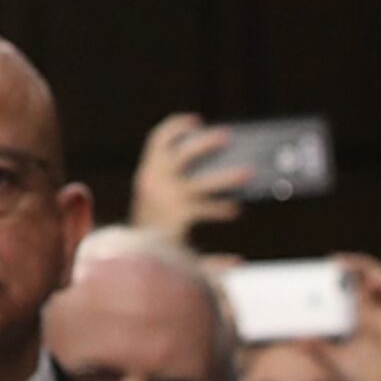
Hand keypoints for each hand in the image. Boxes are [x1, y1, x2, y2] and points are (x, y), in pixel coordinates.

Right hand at [133, 112, 247, 237]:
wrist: (132, 260)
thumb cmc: (146, 236)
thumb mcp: (156, 207)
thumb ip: (178, 191)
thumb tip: (209, 182)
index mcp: (146, 176)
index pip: (158, 140)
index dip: (177, 127)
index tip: (196, 120)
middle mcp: (152, 182)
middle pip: (183, 153)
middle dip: (206, 143)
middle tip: (228, 136)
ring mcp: (166, 198)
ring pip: (203, 183)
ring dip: (226, 177)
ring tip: (247, 173)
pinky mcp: (179, 215)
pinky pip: (207, 208)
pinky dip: (219, 209)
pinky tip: (233, 211)